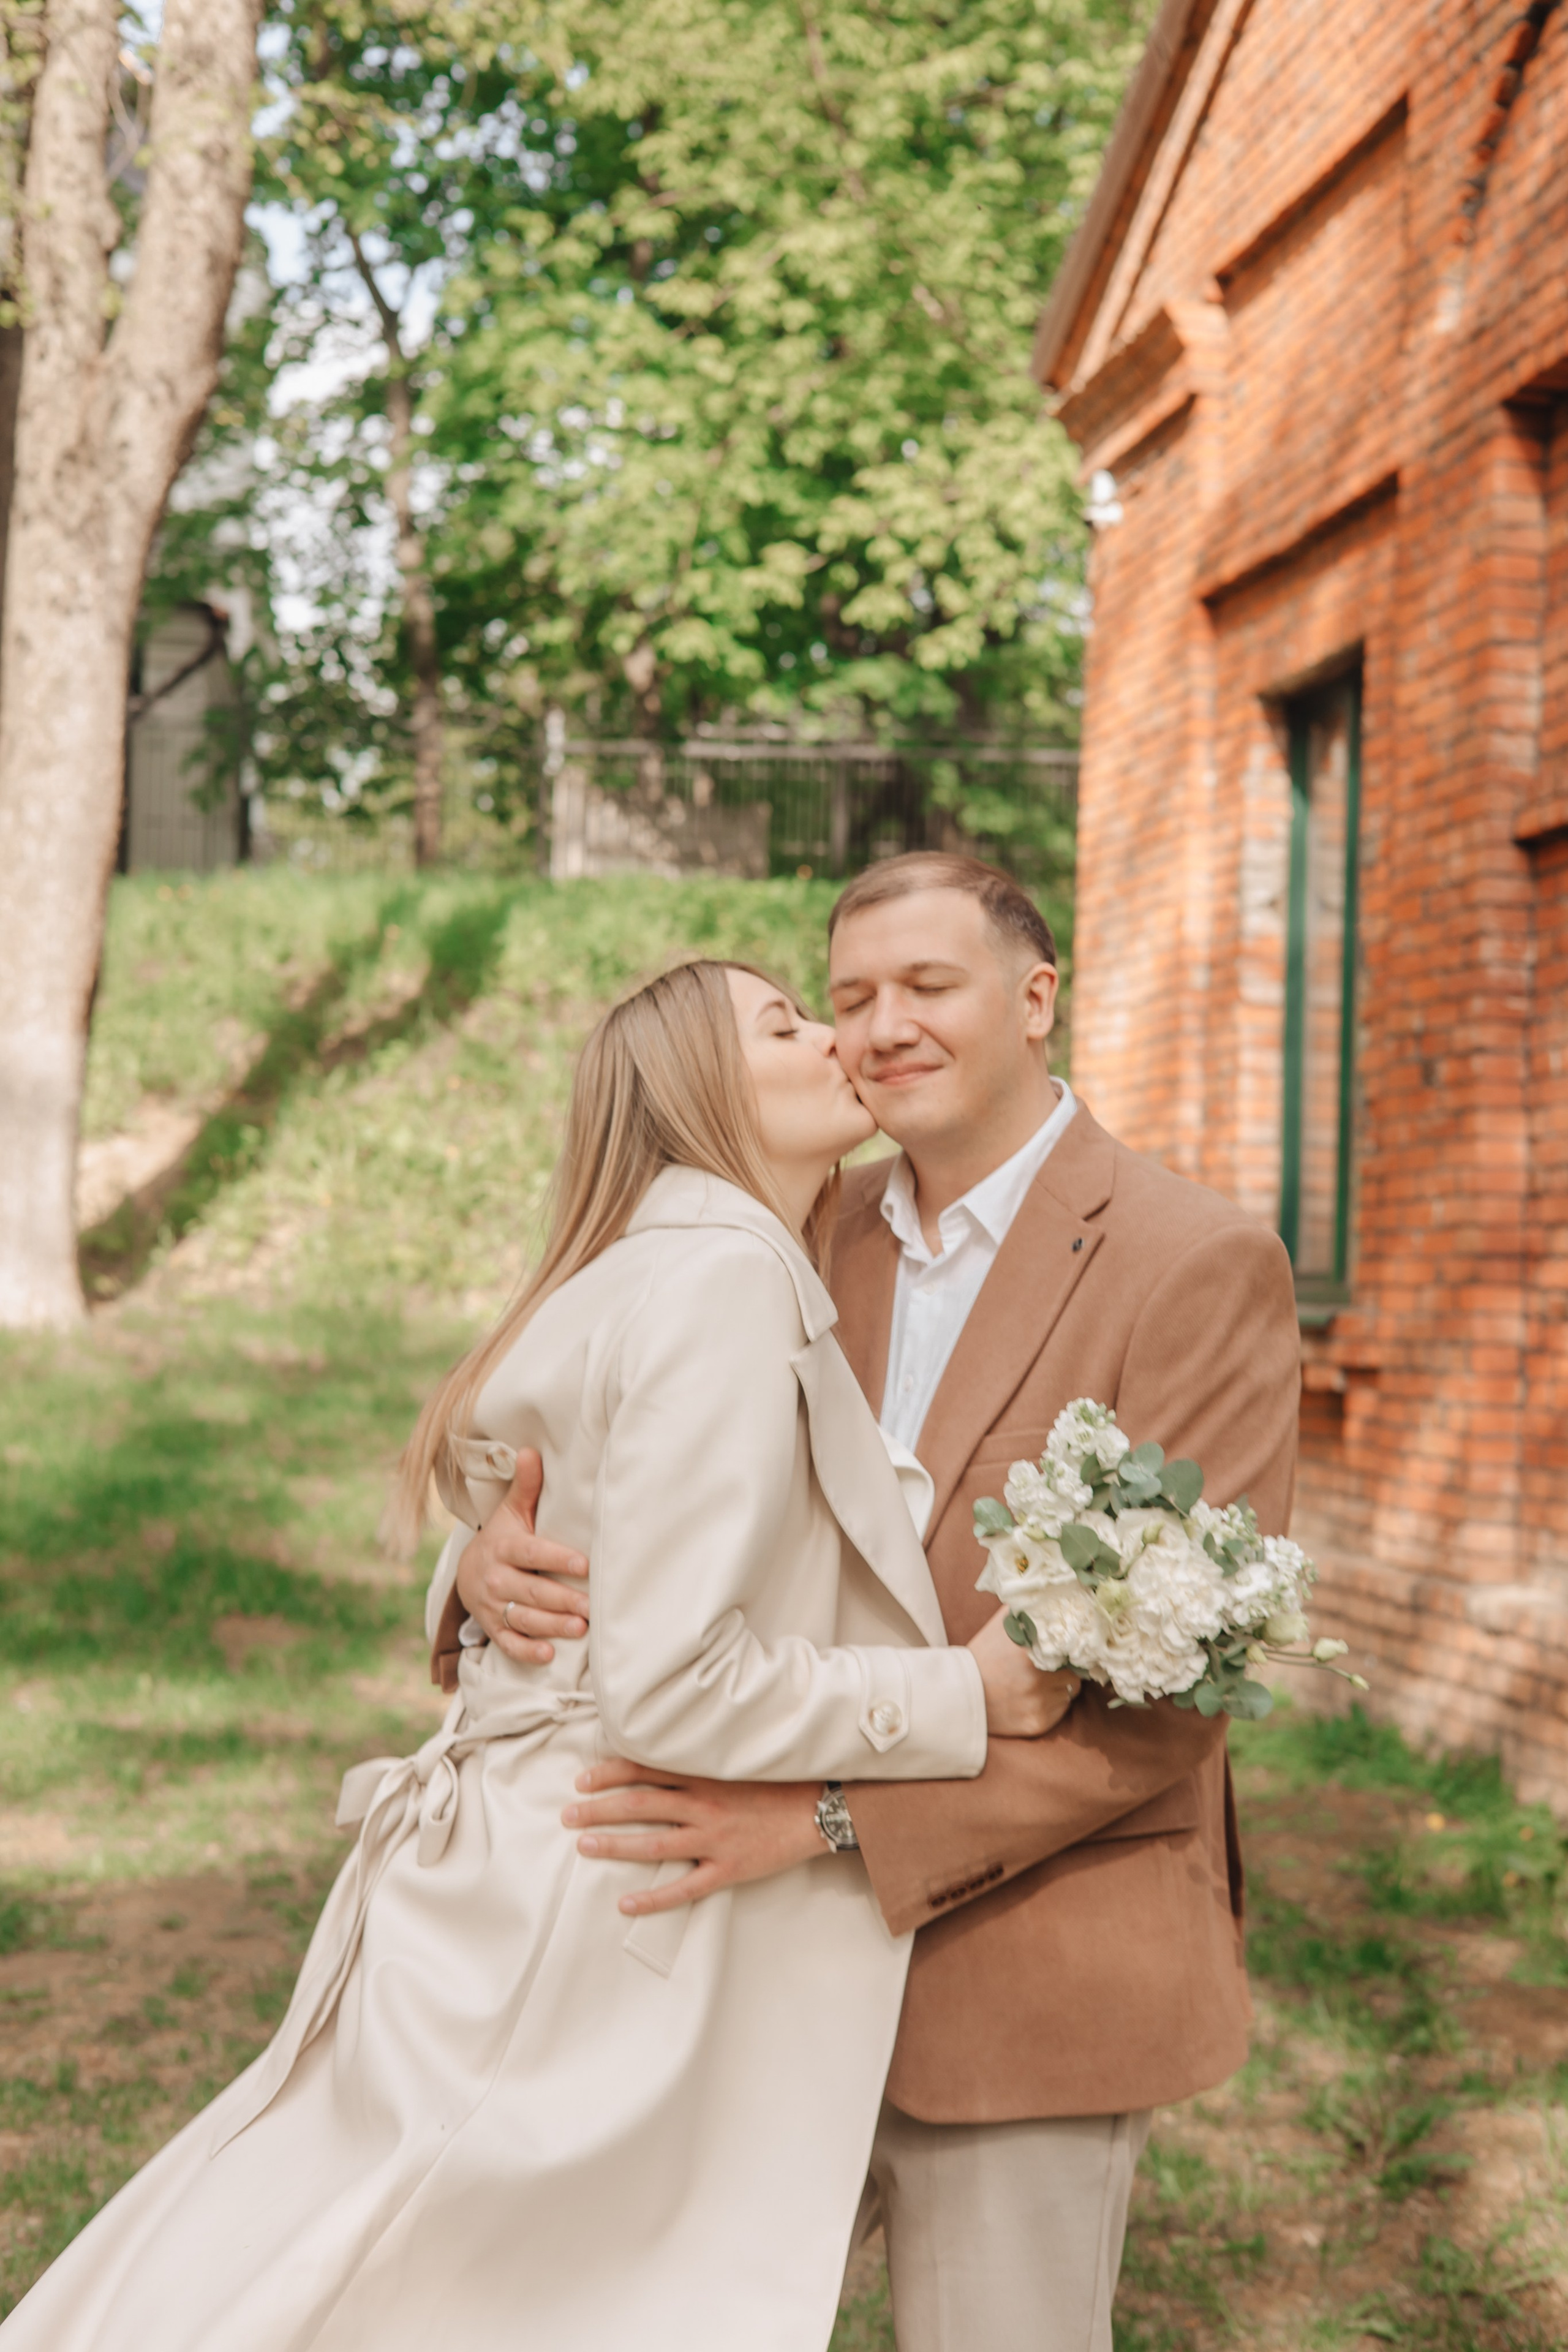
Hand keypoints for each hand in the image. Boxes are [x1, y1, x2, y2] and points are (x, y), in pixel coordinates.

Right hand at [454, 1448, 591, 1665]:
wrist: (468, 1572)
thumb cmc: (503, 1538)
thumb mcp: (511, 1512)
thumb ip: (525, 1487)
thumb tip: (531, 1450)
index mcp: (504, 1547)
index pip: (532, 1553)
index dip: (557, 1559)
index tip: (584, 1565)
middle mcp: (495, 1577)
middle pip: (530, 1591)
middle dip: (561, 1600)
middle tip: (591, 1607)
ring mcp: (492, 1605)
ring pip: (522, 1618)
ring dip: (551, 1626)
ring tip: (580, 1628)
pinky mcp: (492, 1626)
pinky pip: (507, 1642)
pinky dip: (526, 1651)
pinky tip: (548, 1654)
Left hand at [563, 1759, 823, 1914]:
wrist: (819, 1807)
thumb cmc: (778, 1782)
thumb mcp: (737, 1761)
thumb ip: (699, 1763)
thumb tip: (658, 1760)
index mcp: (705, 1775)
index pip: (645, 1769)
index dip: (610, 1774)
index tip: (581, 1779)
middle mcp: (703, 1804)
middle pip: (640, 1804)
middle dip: (599, 1808)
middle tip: (567, 1814)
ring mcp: (714, 1839)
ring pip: (654, 1842)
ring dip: (615, 1844)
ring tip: (584, 1845)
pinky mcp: (728, 1869)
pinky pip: (684, 1887)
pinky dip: (653, 1898)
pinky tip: (626, 1903)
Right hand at [968, 1612, 1079, 1737]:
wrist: (959, 1693)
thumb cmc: (985, 1654)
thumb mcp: (1004, 1623)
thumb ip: (1031, 1607)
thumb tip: (1059, 1592)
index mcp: (1030, 1648)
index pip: (1073, 1645)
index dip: (1069, 1646)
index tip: (1063, 1647)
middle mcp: (1038, 1676)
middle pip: (1075, 1669)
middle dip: (1064, 1667)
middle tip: (1046, 1666)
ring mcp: (1039, 1702)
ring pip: (1070, 1690)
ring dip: (1059, 1686)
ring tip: (1035, 1682)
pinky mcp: (1039, 1722)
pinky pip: (1061, 1709)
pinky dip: (1052, 1704)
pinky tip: (1031, 1698)